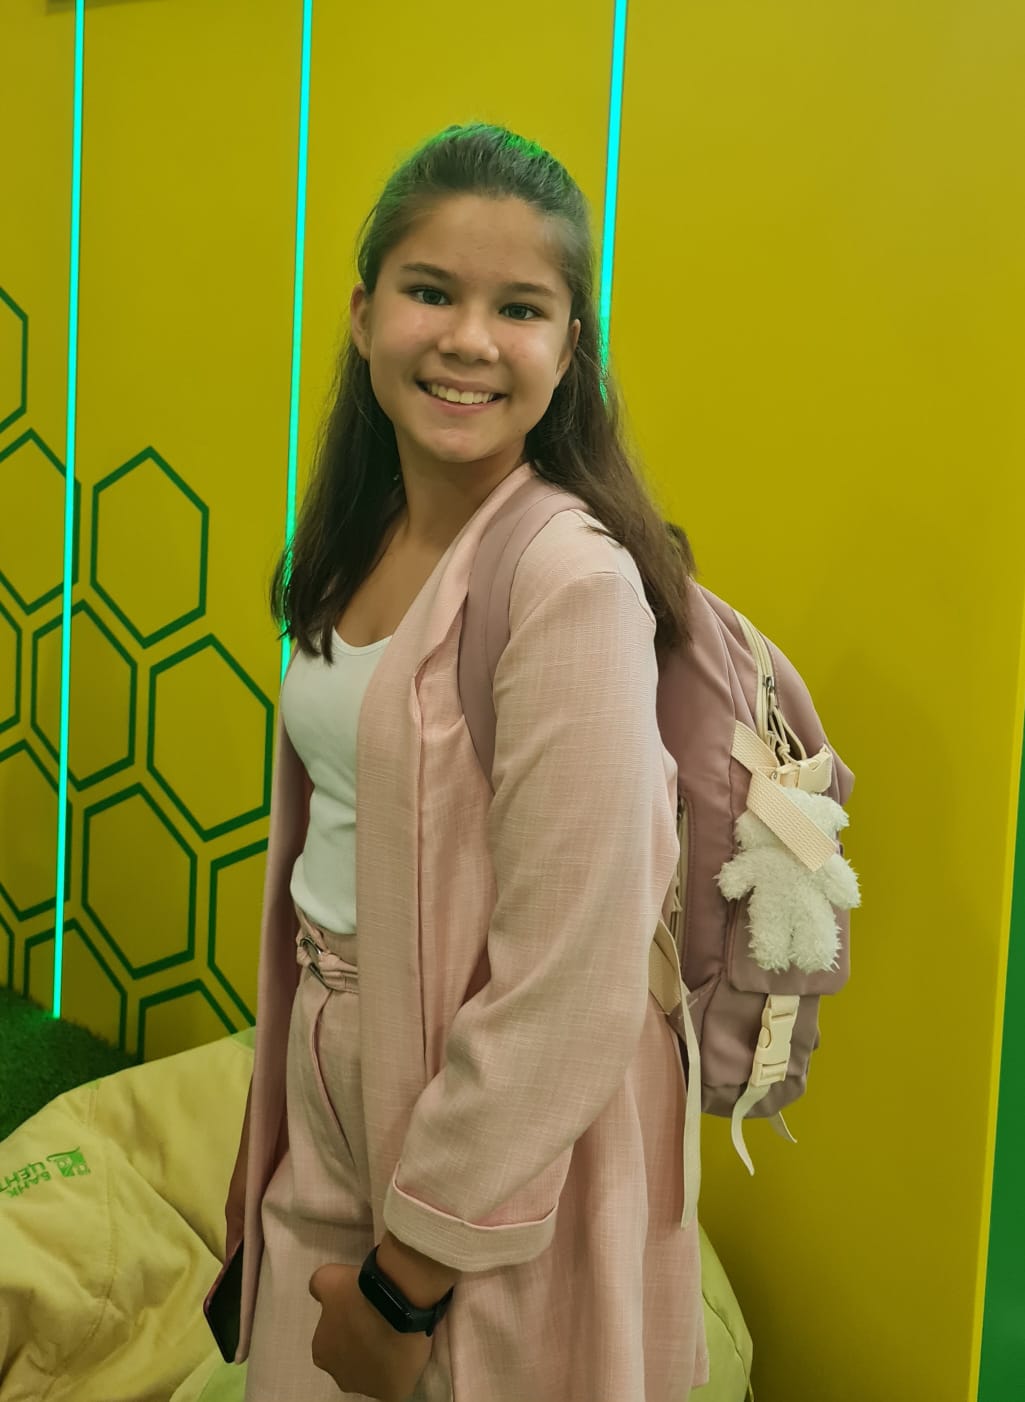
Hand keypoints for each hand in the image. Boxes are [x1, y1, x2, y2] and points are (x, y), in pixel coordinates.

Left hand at [309, 1262, 432, 1401]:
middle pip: (351, 1359)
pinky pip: (394, 1382)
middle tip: (380, 1319)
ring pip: (373, 1372)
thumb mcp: (328, 1277)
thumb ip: (319, 1287)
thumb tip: (320, 1292)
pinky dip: (399, 1368)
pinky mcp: (391, 1393)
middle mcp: (339, 1376)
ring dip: (380, 1356)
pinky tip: (405, 1349)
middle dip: (363, 1343)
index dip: (349, 1323)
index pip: (333, 1338)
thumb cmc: (360, 1292)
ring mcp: (367, 1388)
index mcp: (321, 1351)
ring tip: (396, 1331)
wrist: (398, 1304)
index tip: (363, 1309)